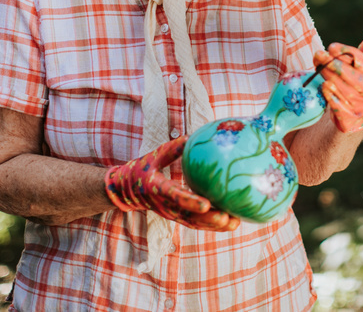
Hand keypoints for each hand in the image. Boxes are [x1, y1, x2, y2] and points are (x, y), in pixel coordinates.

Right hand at [105, 137, 239, 231]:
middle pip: (188, 217)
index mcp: (157, 189)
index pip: (174, 196)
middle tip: (228, 217)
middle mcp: (165, 205)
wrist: (127, 190)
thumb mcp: (154, 155)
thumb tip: (192, 137)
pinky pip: (195, 224)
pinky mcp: (177, 217)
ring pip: (194, 223)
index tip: (206, 204)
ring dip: (214, 226)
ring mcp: (171, 214)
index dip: (189, 201)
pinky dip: (212, 225)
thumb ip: (172, 148)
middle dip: (208, 219)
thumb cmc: (143, 168)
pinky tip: (231, 222)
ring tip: (235, 223)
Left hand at [314, 28, 362, 132]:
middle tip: (319, 54)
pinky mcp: (351, 124)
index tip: (333, 46)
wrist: (348, 122)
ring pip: (345, 90)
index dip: (349, 53)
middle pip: (354, 77)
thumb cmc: (354, 87)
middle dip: (335, 64)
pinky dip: (330, 95)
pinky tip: (323, 86)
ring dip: (329, 76)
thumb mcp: (362, 69)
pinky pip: (339, 107)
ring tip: (318, 67)